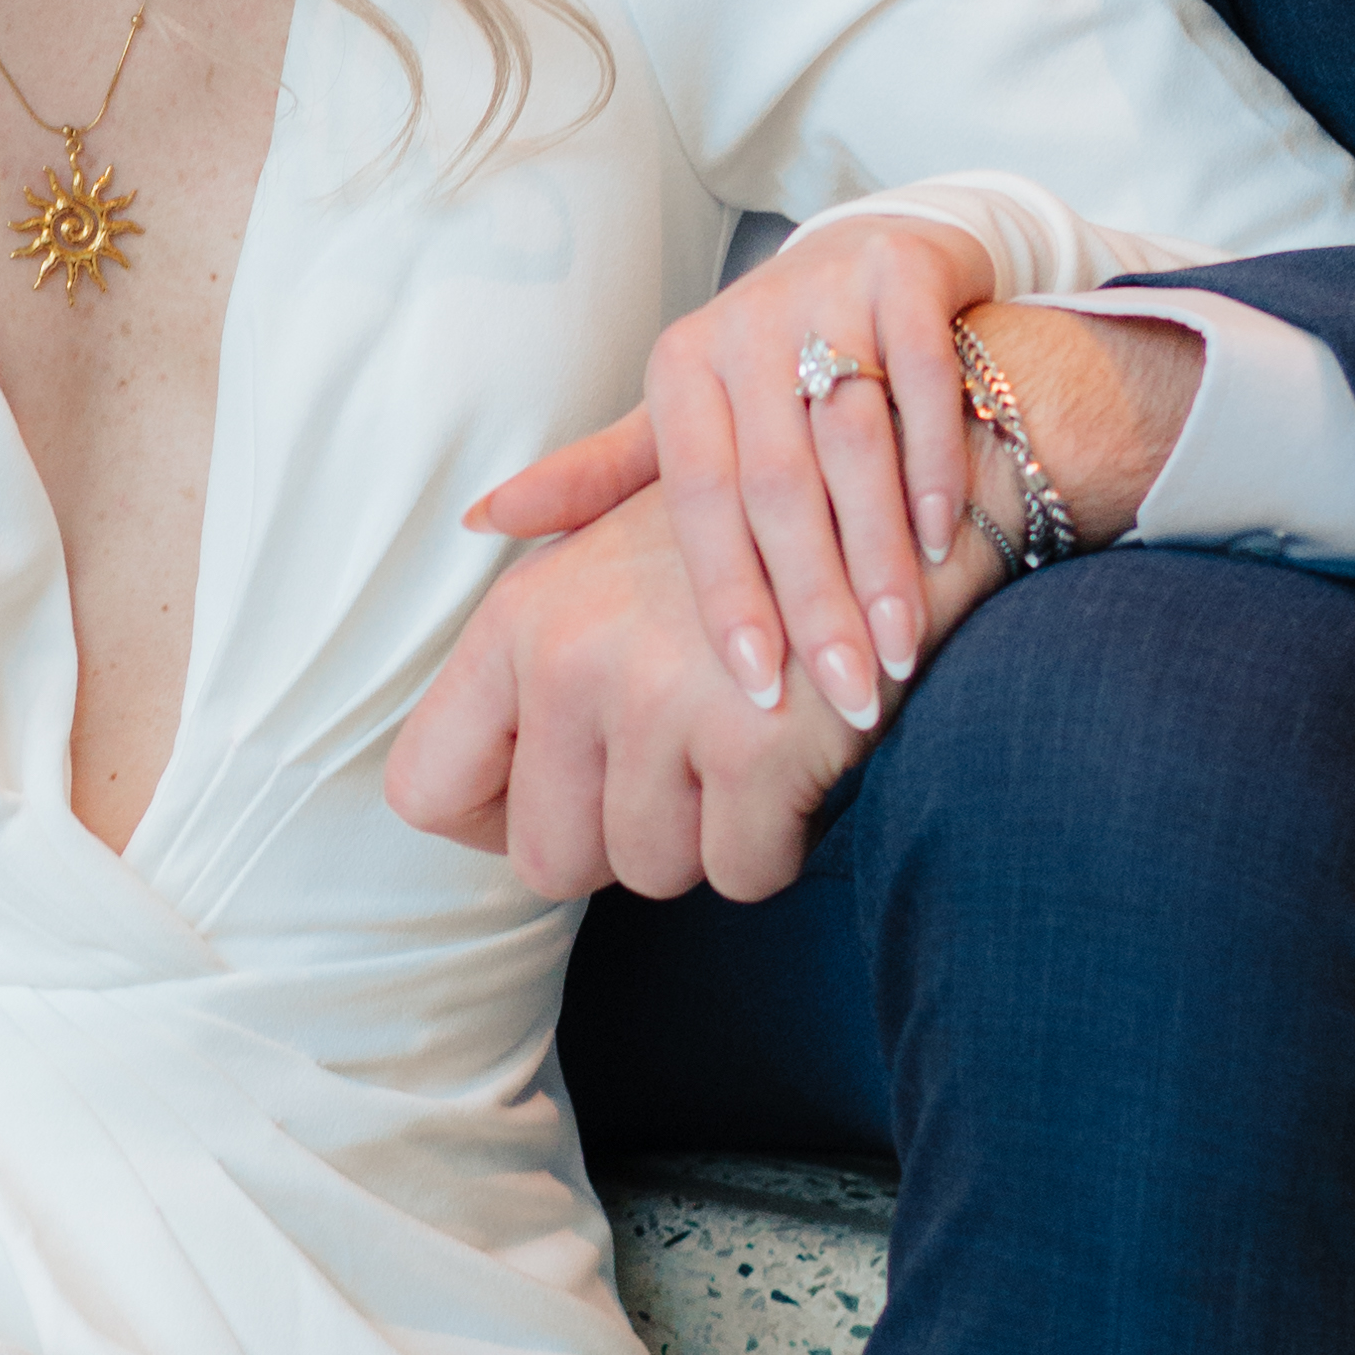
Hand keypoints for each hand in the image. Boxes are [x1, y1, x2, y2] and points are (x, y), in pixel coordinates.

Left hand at [383, 478, 878, 905]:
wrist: (930, 480)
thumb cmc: (778, 499)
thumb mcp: (648, 489)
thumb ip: (558, 517)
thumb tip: (482, 512)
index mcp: (522, 616)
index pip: (424, 788)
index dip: (489, 822)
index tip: (555, 804)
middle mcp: (572, 663)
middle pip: (546, 862)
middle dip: (616, 846)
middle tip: (679, 787)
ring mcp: (663, 707)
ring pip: (649, 872)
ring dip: (704, 841)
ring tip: (743, 762)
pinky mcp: (759, 749)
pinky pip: (742, 874)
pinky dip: (778, 847)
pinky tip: (798, 776)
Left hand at [651, 212, 998, 729]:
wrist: (882, 256)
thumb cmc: (776, 369)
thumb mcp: (686, 417)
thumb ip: (600, 476)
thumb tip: (481, 520)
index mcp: (682, 370)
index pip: (699, 500)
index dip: (729, 595)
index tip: (758, 686)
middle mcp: (744, 326)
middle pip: (776, 485)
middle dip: (815, 600)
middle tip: (850, 692)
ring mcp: (827, 293)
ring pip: (852, 443)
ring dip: (881, 554)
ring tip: (901, 645)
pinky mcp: (903, 270)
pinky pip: (922, 380)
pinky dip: (932, 466)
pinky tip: (941, 543)